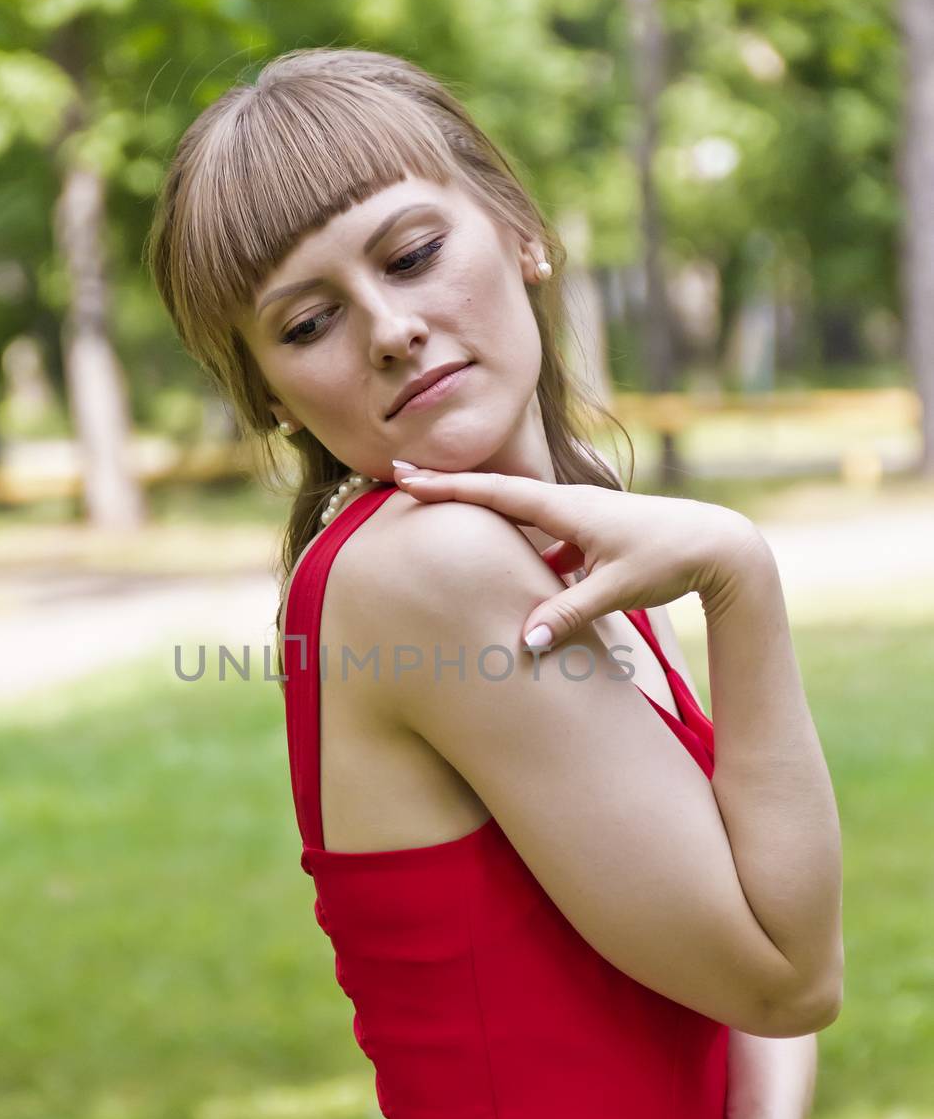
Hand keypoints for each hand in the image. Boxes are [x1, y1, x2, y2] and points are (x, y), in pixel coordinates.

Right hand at [392, 464, 762, 651]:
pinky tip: (511, 565)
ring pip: (519, 513)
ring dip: (481, 513)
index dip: (448, 487)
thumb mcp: (618, 589)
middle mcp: (569, 504)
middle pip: (497, 493)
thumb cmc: (669, 558)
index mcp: (568, 508)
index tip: (405, 477)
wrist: (717, 544)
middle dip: (450, 487)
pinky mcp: (592, 534)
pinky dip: (518, 542)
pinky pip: (543, 536)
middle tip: (401, 478)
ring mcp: (580, 517)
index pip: (495, 493)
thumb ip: (570, 612)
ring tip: (441, 514)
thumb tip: (526, 641)